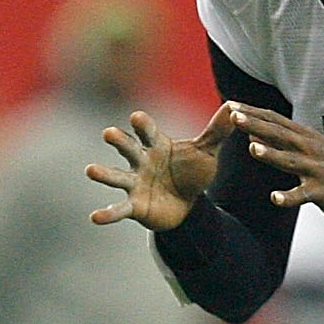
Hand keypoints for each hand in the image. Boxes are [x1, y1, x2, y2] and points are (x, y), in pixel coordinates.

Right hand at [87, 106, 232, 231]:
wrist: (188, 204)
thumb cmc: (191, 171)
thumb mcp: (206, 152)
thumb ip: (216, 131)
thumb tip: (233, 106)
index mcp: (157, 145)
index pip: (148, 131)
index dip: (143, 124)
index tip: (136, 116)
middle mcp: (141, 161)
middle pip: (128, 148)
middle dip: (119, 141)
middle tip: (108, 133)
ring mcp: (135, 183)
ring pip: (116, 176)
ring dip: (103, 174)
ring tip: (90, 170)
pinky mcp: (134, 206)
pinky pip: (119, 209)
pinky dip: (107, 213)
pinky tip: (95, 217)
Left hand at [230, 105, 323, 221]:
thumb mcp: (314, 149)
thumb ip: (286, 141)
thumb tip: (257, 132)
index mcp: (306, 138)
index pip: (275, 121)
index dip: (253, 113)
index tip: (231, 106)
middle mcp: (311, 149)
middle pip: (279, 134)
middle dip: (255, 124)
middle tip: (234, 116)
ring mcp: (317, 169)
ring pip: (290, 160)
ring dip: (271, 154)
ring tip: (252, 148)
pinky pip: (303, 195)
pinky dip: (289, 197)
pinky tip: (275, 198)